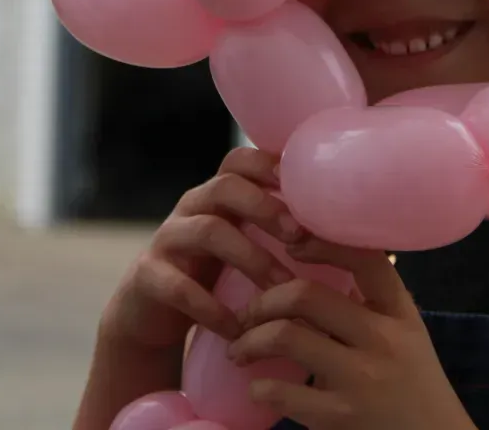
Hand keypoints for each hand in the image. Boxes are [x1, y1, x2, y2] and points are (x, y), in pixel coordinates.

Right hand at [99, 147, 306, 351]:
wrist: (151, 316)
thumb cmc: (212, 275)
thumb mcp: (243, 243)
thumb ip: (275, 228)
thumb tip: (342, 227)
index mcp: (216, 195)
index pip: (239, 161)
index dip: (270, 166)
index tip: (307, 189)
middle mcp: (190, 207)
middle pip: (225, 186)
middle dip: (266, 208)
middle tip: (299, 236)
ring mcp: (167, 239)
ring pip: (208, 231)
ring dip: (250, 258)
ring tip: (279, 288)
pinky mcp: (147, 277)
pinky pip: (179, 286)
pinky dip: (212, 308)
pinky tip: (238, 328)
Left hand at [226, 239, 476, 429]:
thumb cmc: (412, 380)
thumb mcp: (405, 331)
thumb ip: (371, 301)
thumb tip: (319, 258)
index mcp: (398, 312)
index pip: (363, 259)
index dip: (320, 243)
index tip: (292, 246)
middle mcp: (382, 339)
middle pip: (306, 295)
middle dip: (263, 301)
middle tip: (248, 315)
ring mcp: (360, 379)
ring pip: (286, 337)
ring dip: (249, 340)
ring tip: (240, 349)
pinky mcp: (339, 418)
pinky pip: (281, 393)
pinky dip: (259, 388)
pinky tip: (258, 388)